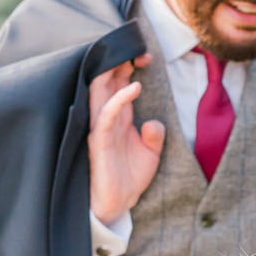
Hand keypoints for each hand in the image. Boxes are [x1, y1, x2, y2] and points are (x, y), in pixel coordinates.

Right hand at [88, 54, 164, 225]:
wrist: (120, 202)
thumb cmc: (130, 176)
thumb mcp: (151, 151)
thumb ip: (155, 134)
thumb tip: (153, 121)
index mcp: (118, 115)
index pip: (118, 81)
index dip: (129, 65)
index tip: (147, 57)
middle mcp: (107, 116)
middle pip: (107, 79)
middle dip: (121, 61)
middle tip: (141, 53)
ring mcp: (101, 126)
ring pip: (99, 90)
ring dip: (114, 72)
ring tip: (132, 61)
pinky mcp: (100, 139)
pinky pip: (106, 114)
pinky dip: (119, 99)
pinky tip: (134, 88)